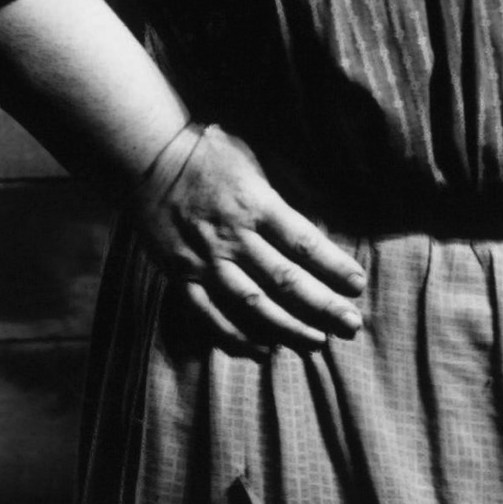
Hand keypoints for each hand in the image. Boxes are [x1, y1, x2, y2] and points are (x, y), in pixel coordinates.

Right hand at [138, 124, 367, 355]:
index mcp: (256, 204)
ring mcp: (205, 258)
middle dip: (322, 306)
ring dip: (287, 327)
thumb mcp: (254, 161)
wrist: (144, 155)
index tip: (358, 285)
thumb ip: (282, 195)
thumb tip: (319, 222)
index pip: (304, 242)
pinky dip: (235, 335)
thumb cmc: (207, 153)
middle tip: (351, 326)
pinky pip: (209, 313)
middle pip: (285, 279)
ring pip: (251, 302)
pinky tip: (263, 350)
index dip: (334, 267)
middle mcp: (233, 236)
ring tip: (316, 343)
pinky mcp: (179, 274)